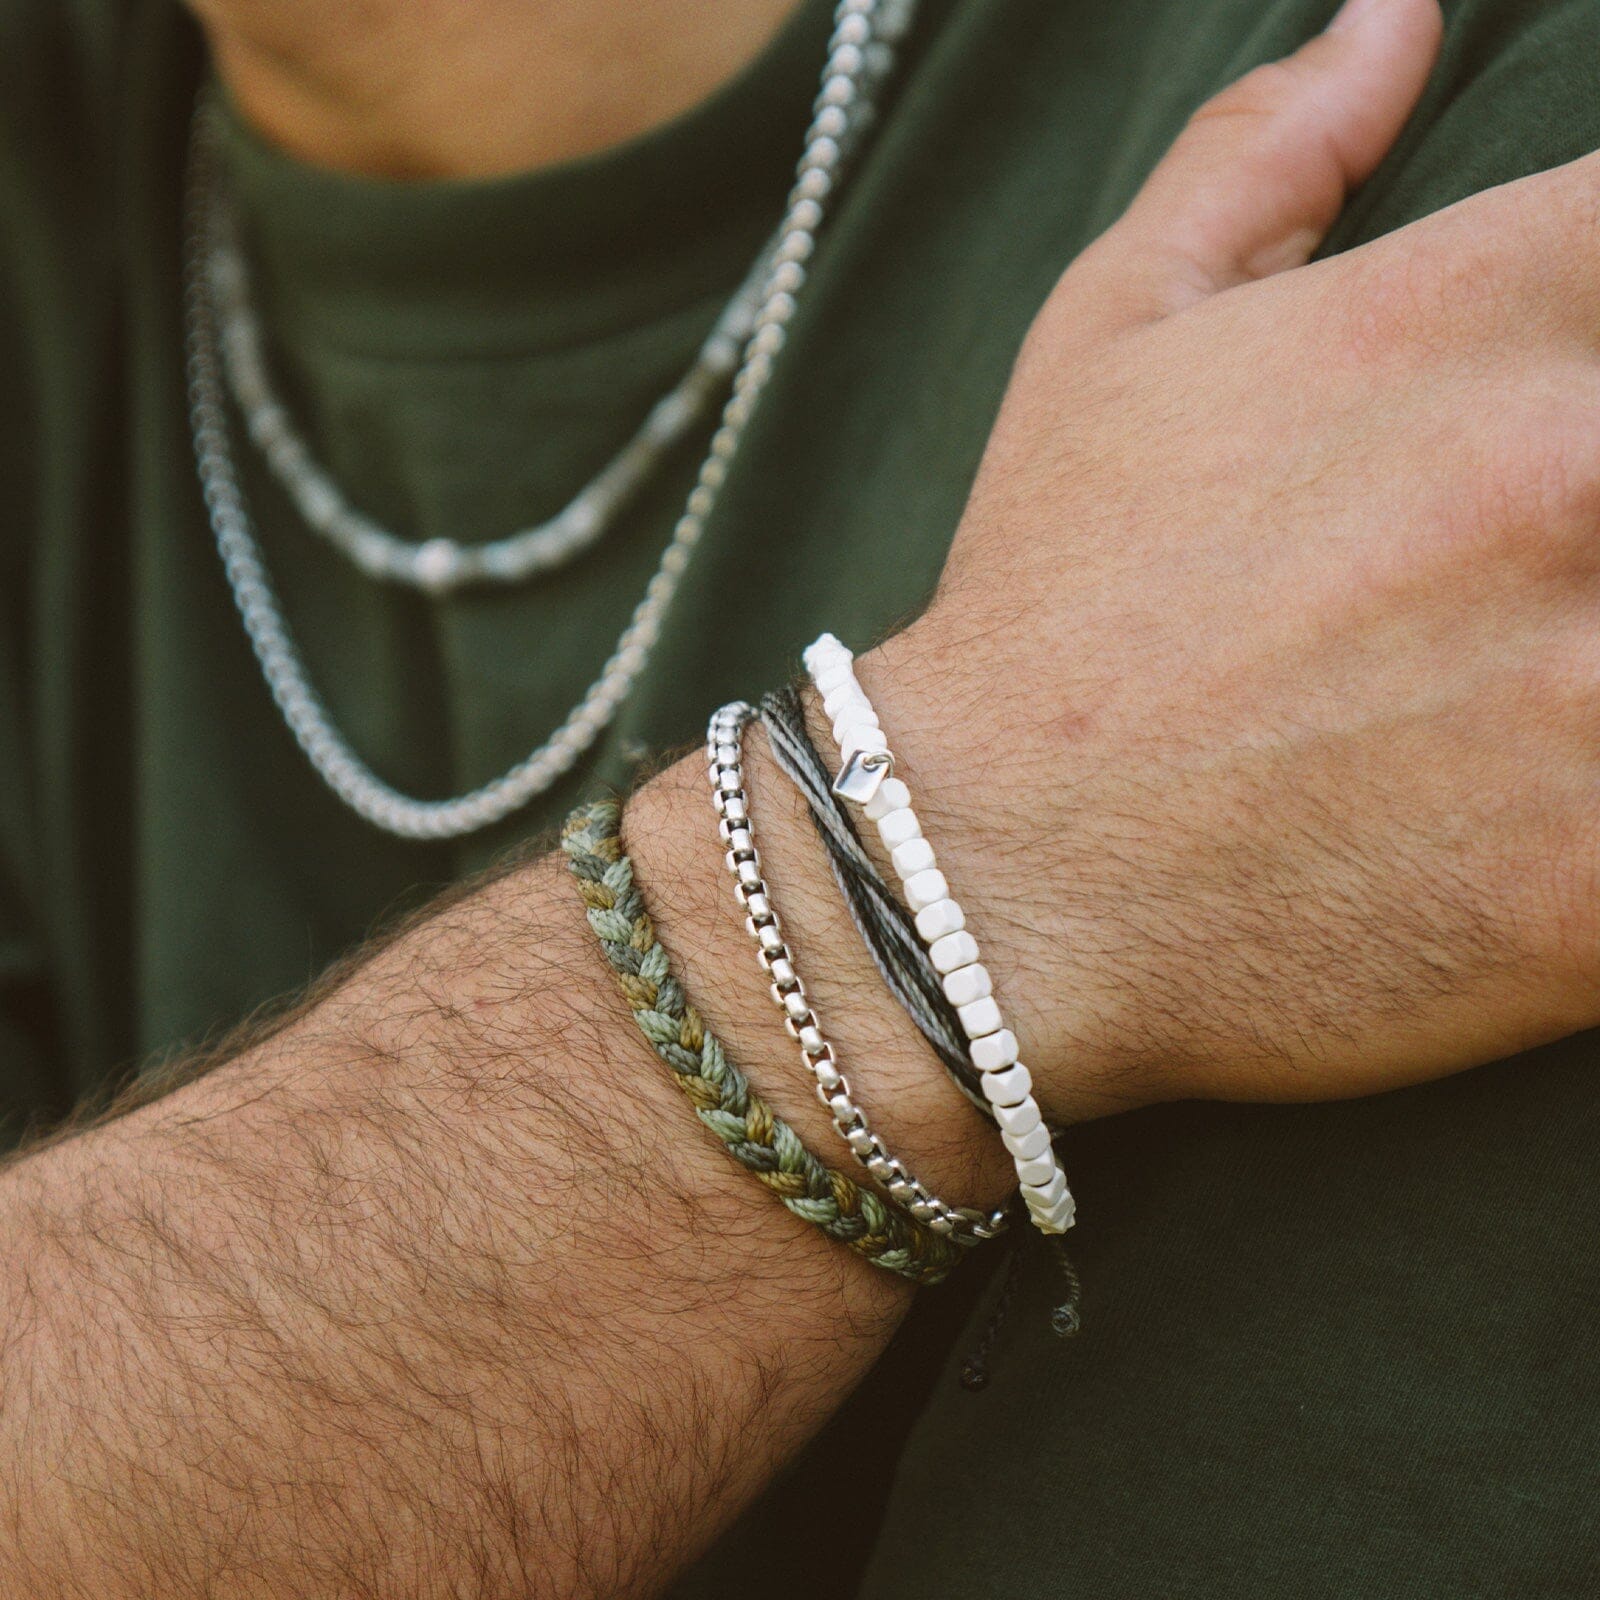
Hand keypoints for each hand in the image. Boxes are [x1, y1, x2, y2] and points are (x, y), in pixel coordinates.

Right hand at [862, 0, 1599, 1122]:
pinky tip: (1539, 823)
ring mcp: (1592, 690)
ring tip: (1528, 688)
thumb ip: (1265, 156)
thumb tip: (1397, 16)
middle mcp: (1559, 471)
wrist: (973, 879)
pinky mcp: (1593, 893)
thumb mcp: (1106, 343)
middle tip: (1530, 565)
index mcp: (1462, 315)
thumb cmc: (1044, 609)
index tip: (1567, 377)